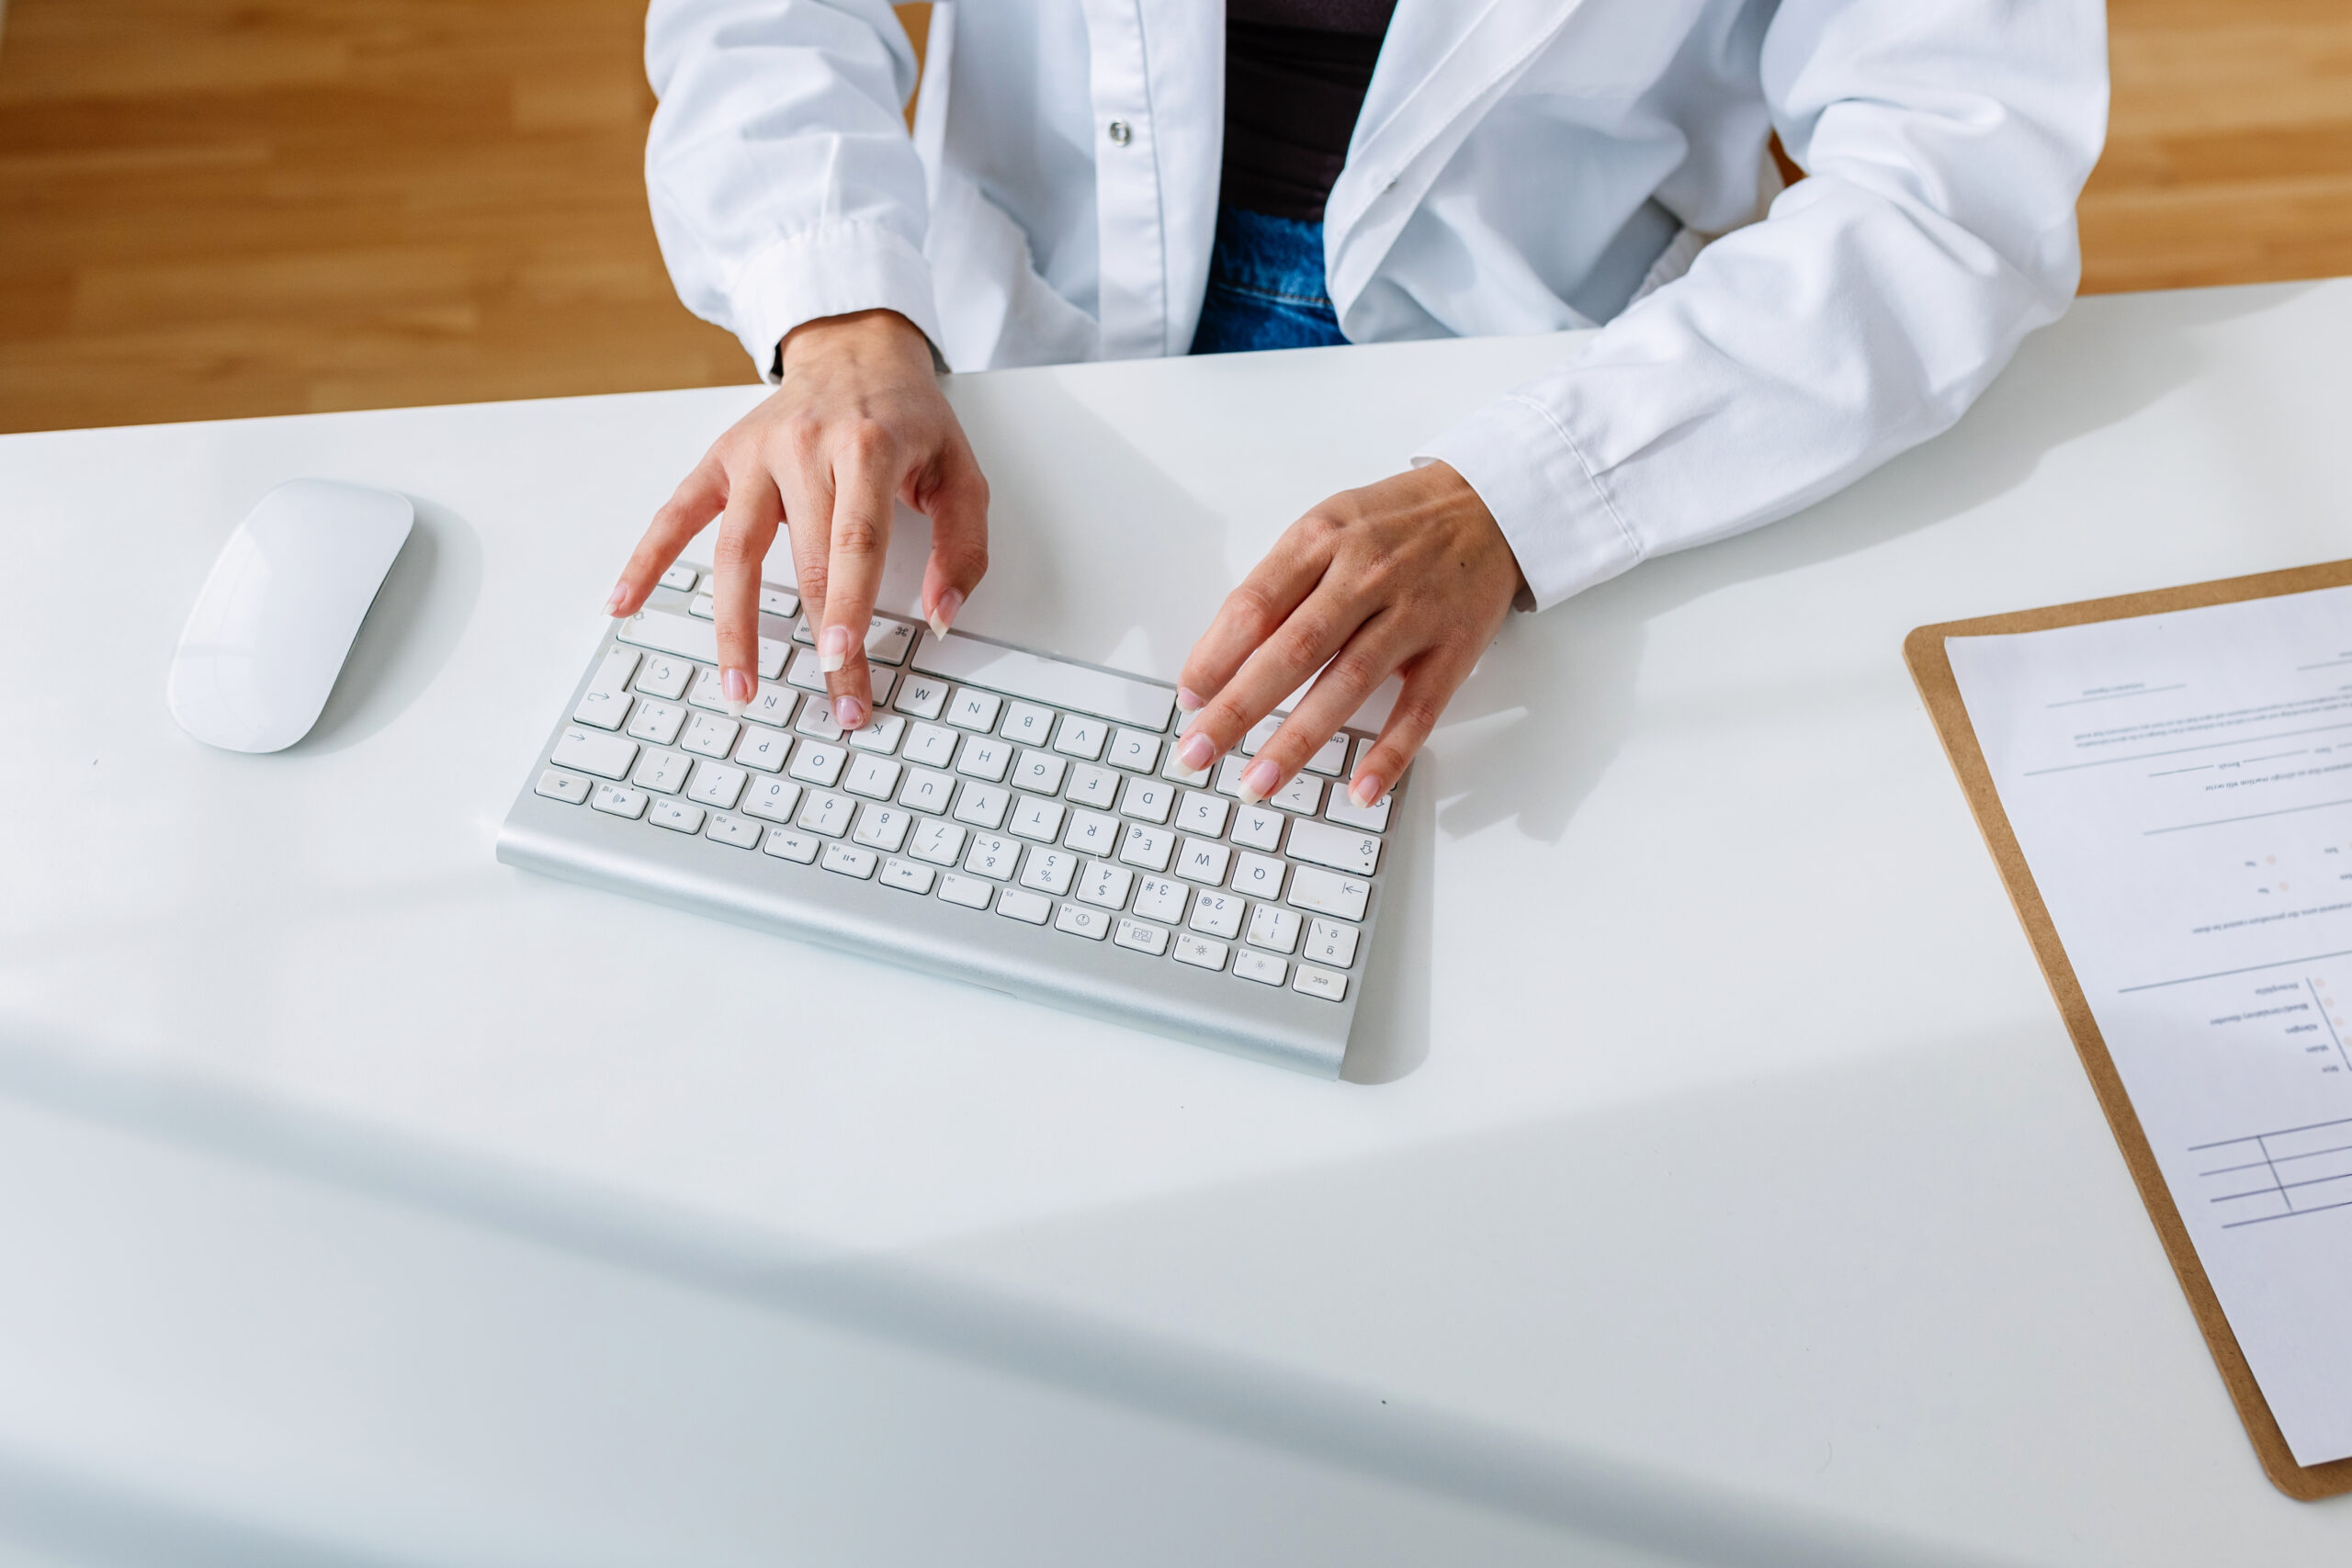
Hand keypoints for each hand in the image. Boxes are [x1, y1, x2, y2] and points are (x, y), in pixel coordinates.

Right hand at [606, 309, 987, 730]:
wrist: (855, 351)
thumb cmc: (908, 420)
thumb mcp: (961, 472)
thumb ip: (963, 548)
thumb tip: (942, 617)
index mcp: (868, 448)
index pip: (855, 541)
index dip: (848, 605)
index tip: (842, 659)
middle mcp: (805, 449)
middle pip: (805, 563)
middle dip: (820, 643)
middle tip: (836, 703)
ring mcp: (755, 455)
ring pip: (735, 552)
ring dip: (734, 627)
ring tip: (741, 685)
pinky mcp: (721, 459)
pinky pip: (676, 514)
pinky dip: (647, 559)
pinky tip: (625, 603)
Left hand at [1170, 462, 1522, 809]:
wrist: (1489, 506)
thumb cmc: (1394, 524)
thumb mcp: (1327, 528)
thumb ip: (1278, 585)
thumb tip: (1219, 658)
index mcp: (1322, 539)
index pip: (1255, 605)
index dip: (1214, 657)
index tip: (1188, 700)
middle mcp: (1365, 575)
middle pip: (1292, 650)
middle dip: (1237, 709)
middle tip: (1196, 754)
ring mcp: (1412, 614)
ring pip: (1348, 683)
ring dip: (1298, 740)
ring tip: (1257, 783)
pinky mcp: (1453, 649)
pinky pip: (1418, 710)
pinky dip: (1389, 754)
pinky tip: (1358, 790)